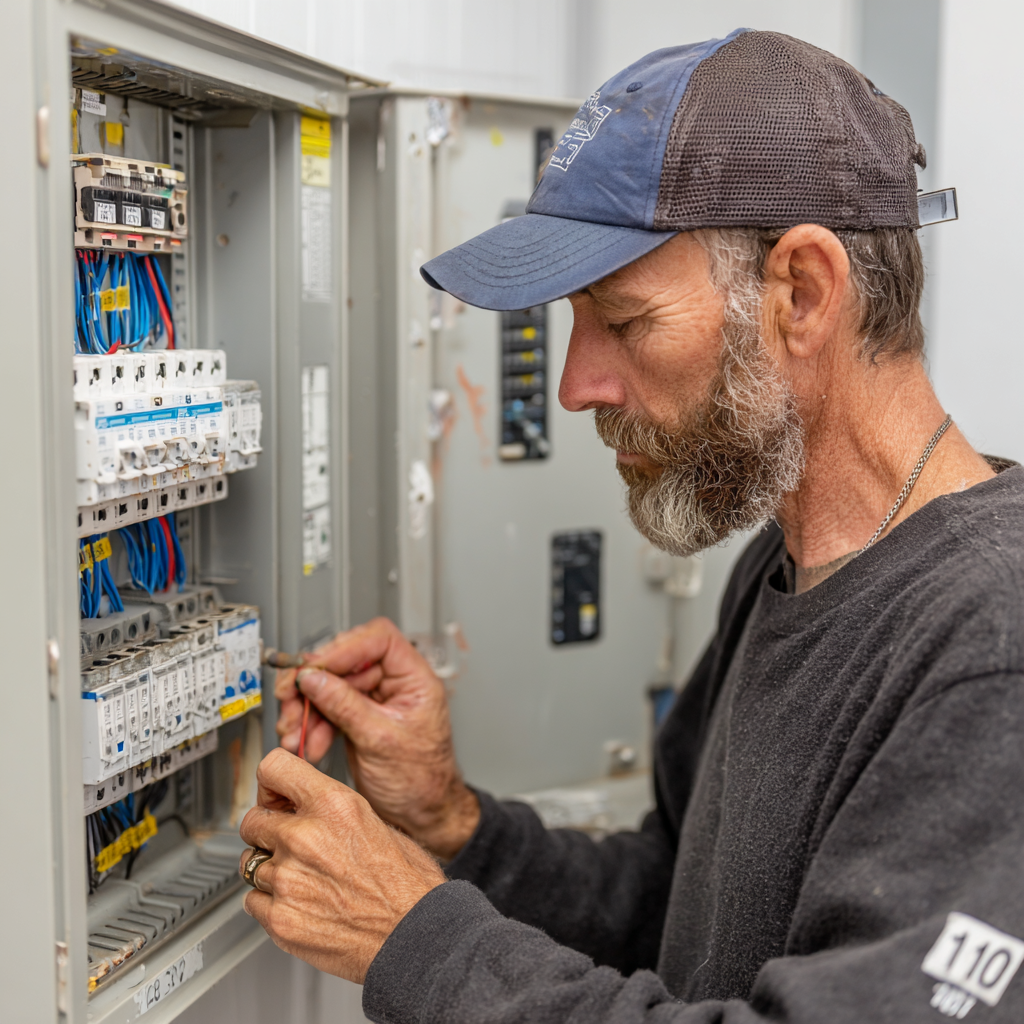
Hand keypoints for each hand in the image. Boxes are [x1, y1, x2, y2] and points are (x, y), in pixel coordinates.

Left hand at [238, 747, 445, 983]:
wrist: (413, 937)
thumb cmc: (407, 884)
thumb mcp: (377, 822)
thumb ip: (332, 809)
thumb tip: (307, 805)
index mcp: (333, 805)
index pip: (273, 768)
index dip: (271, 783)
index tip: (274, 794)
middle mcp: (305, 837)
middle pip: (252, 819)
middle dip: (268, 829)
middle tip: (289, 842)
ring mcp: (288, 880)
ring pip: (251, 863)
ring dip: (271, 869)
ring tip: (304, 879)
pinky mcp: (280, 919)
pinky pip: (252, 900)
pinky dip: (269, 902)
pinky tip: (300, 903)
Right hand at [274, 618, 479, 859]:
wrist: (423, 815)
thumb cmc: (422, 781)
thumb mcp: (380, 740)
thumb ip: (345, 705)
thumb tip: (312, 677)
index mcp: (414, 679)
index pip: (378, 639)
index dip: (345, 648)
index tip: (316, 666)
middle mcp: (394, 684)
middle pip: (346, 661)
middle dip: (314, 682)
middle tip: (291, 699)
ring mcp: (374, 701)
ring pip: (330, 685)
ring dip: (306, 708)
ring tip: (294, 731)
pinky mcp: (357, 718)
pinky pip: (327, 709)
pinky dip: (312, 725)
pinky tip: (305, 742)